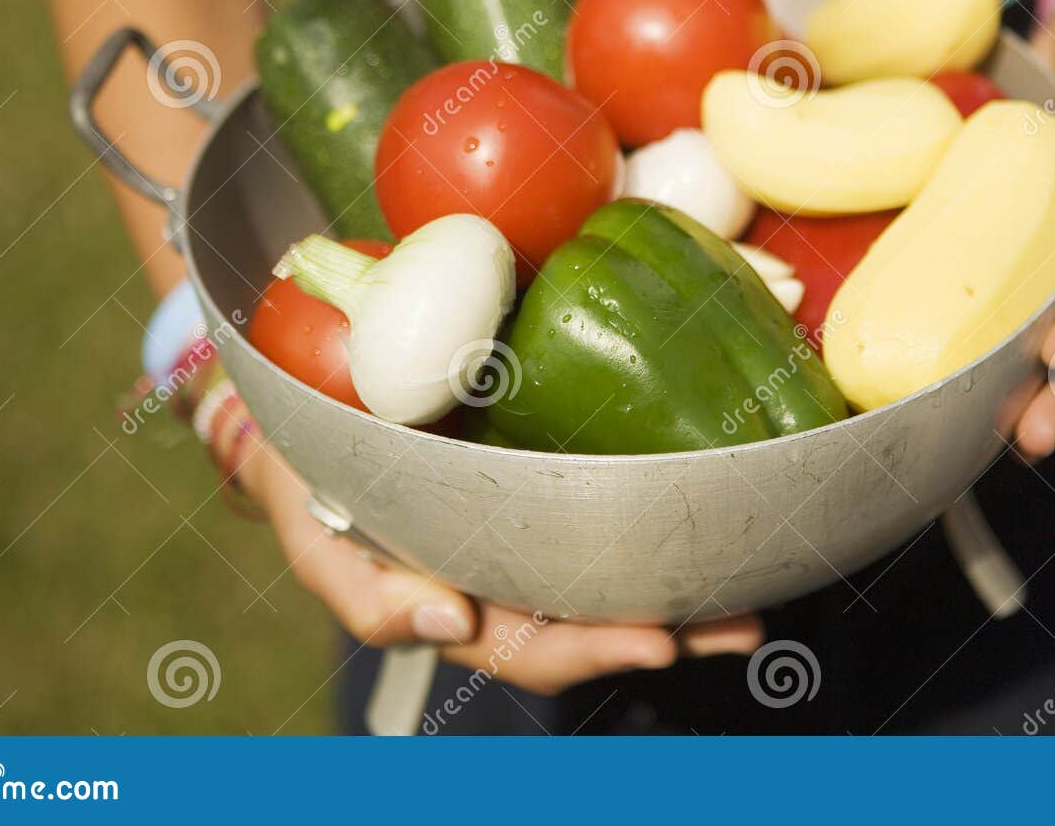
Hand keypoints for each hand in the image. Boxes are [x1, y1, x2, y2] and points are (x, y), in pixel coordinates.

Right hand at [206, 394, 763, 694]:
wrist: (301, 404)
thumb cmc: (308, 482)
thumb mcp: (316, 543)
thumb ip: (367, 596)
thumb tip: (446, 625)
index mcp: (461, 604)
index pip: (538, 646)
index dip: (597, 649)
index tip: (660, 641)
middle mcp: (507, 572)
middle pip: (599, 617)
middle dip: (674, 628)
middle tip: (744, 624)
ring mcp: (530, 522)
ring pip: (614, 566)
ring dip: (685, 581)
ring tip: (753, 579)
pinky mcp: (548, 465)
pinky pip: (607, 499)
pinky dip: (658, 512)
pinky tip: (708, 506)